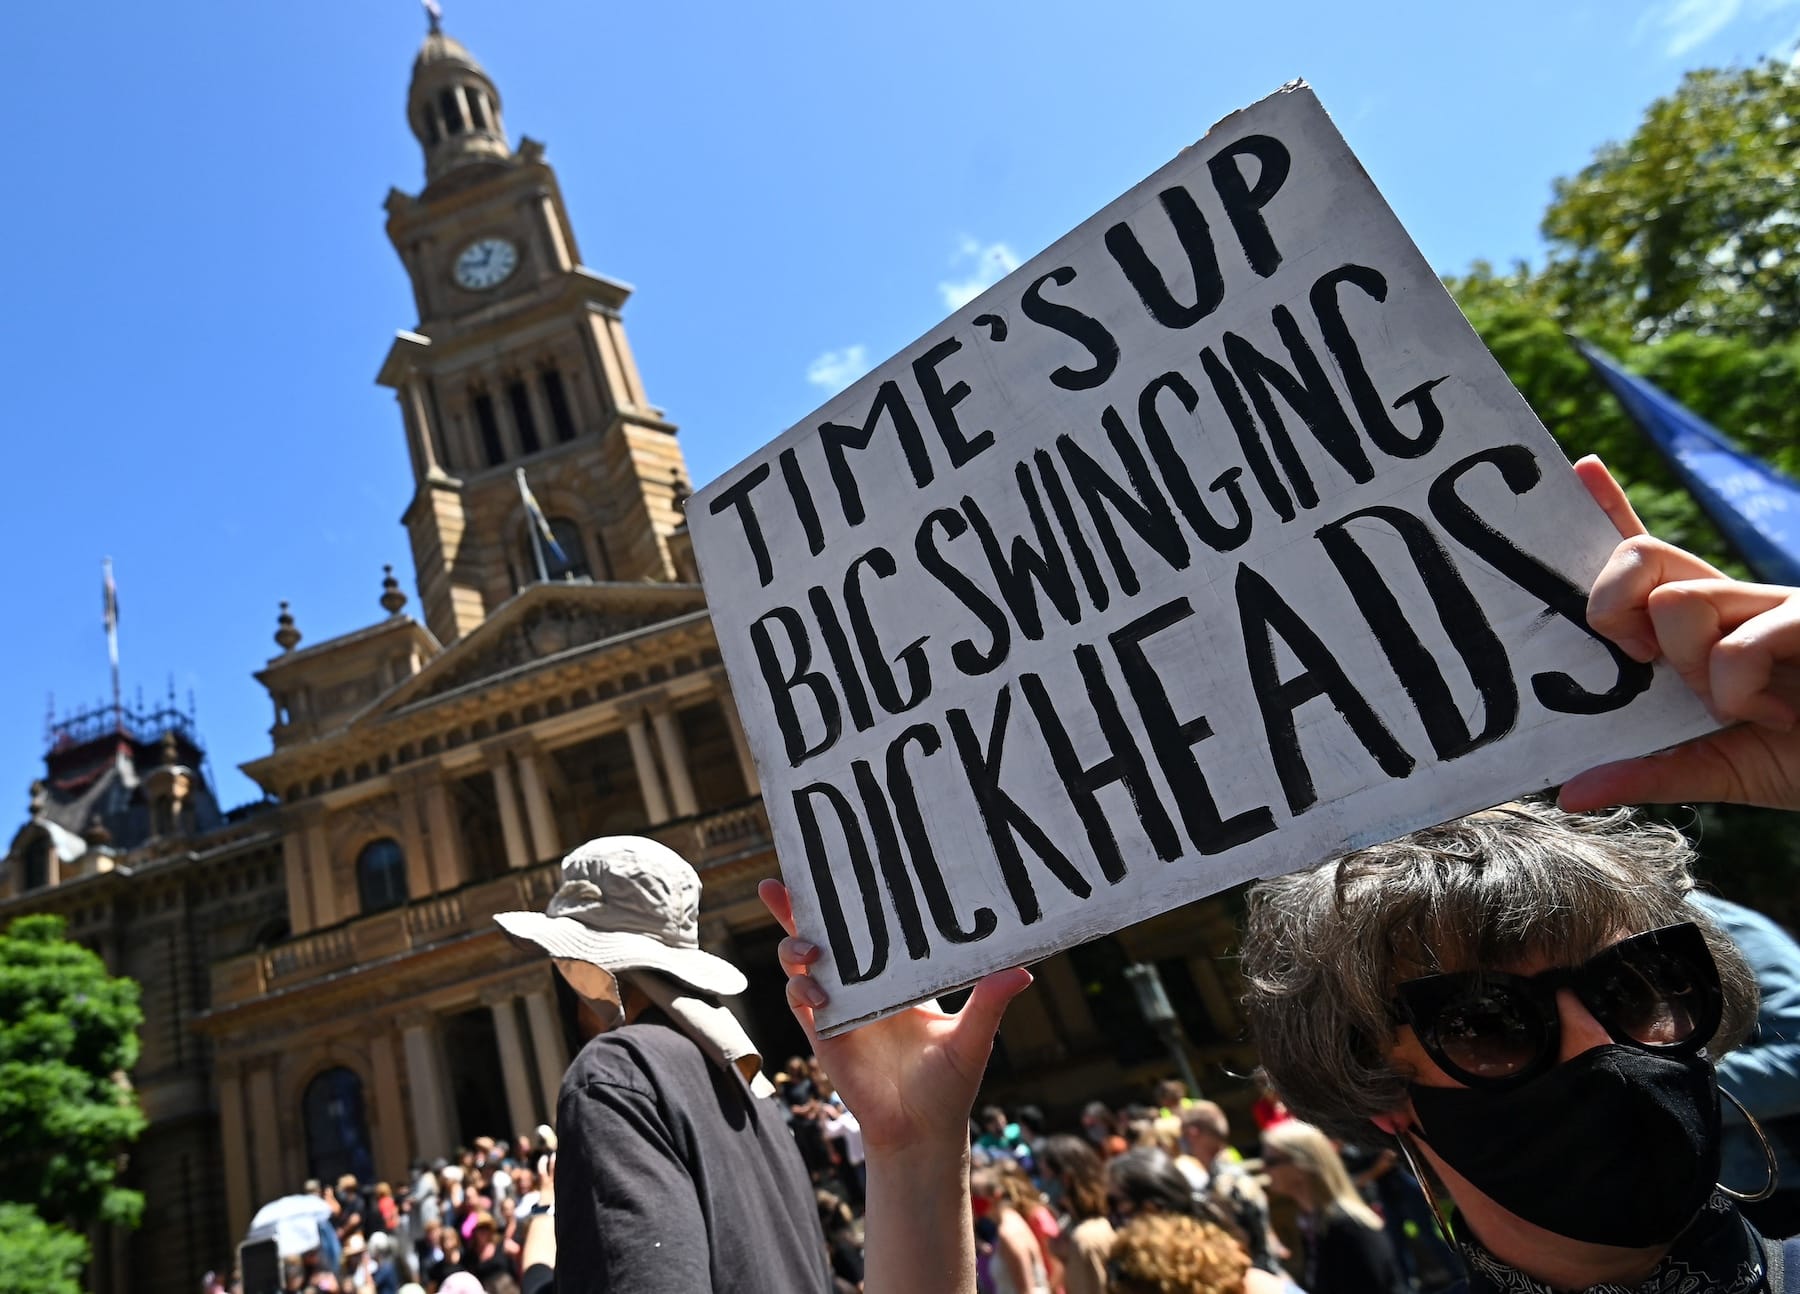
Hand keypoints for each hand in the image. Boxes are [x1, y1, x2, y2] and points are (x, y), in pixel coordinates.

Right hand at [758, 878, 1030, 1155]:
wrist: (922, 1133)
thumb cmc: (950, 1084)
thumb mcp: (972, 1038)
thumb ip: (988, 1004)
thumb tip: (1022, 972)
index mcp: (895, 974)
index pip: (866, 925)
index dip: (847, 897)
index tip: (835, 864)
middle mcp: (861, 983)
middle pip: (821, 934)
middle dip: (796, 908)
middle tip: (779, 884)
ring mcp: (838, 1006)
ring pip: (800, 963)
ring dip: (795, 947)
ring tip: (810, 947)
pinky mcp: (823, 1034)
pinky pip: (800, 1002)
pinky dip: (801, 990)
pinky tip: (816, 991)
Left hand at [1559, 455, 1799, 809]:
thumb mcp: (1717, 767)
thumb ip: (1648, 771)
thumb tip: (1571, 794)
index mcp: (1700, 626)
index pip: (1647, 559)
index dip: (1612, 508)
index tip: (1582, 467)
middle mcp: (1732, 602)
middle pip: (1642, 557)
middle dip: (1612, 607)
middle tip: (1642, 659)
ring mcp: (1776, 604)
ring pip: (1678, 598)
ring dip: (1689, 665)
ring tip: (1736, 706)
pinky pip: (1741, 641)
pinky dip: (1739, 690)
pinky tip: (1776, 713)